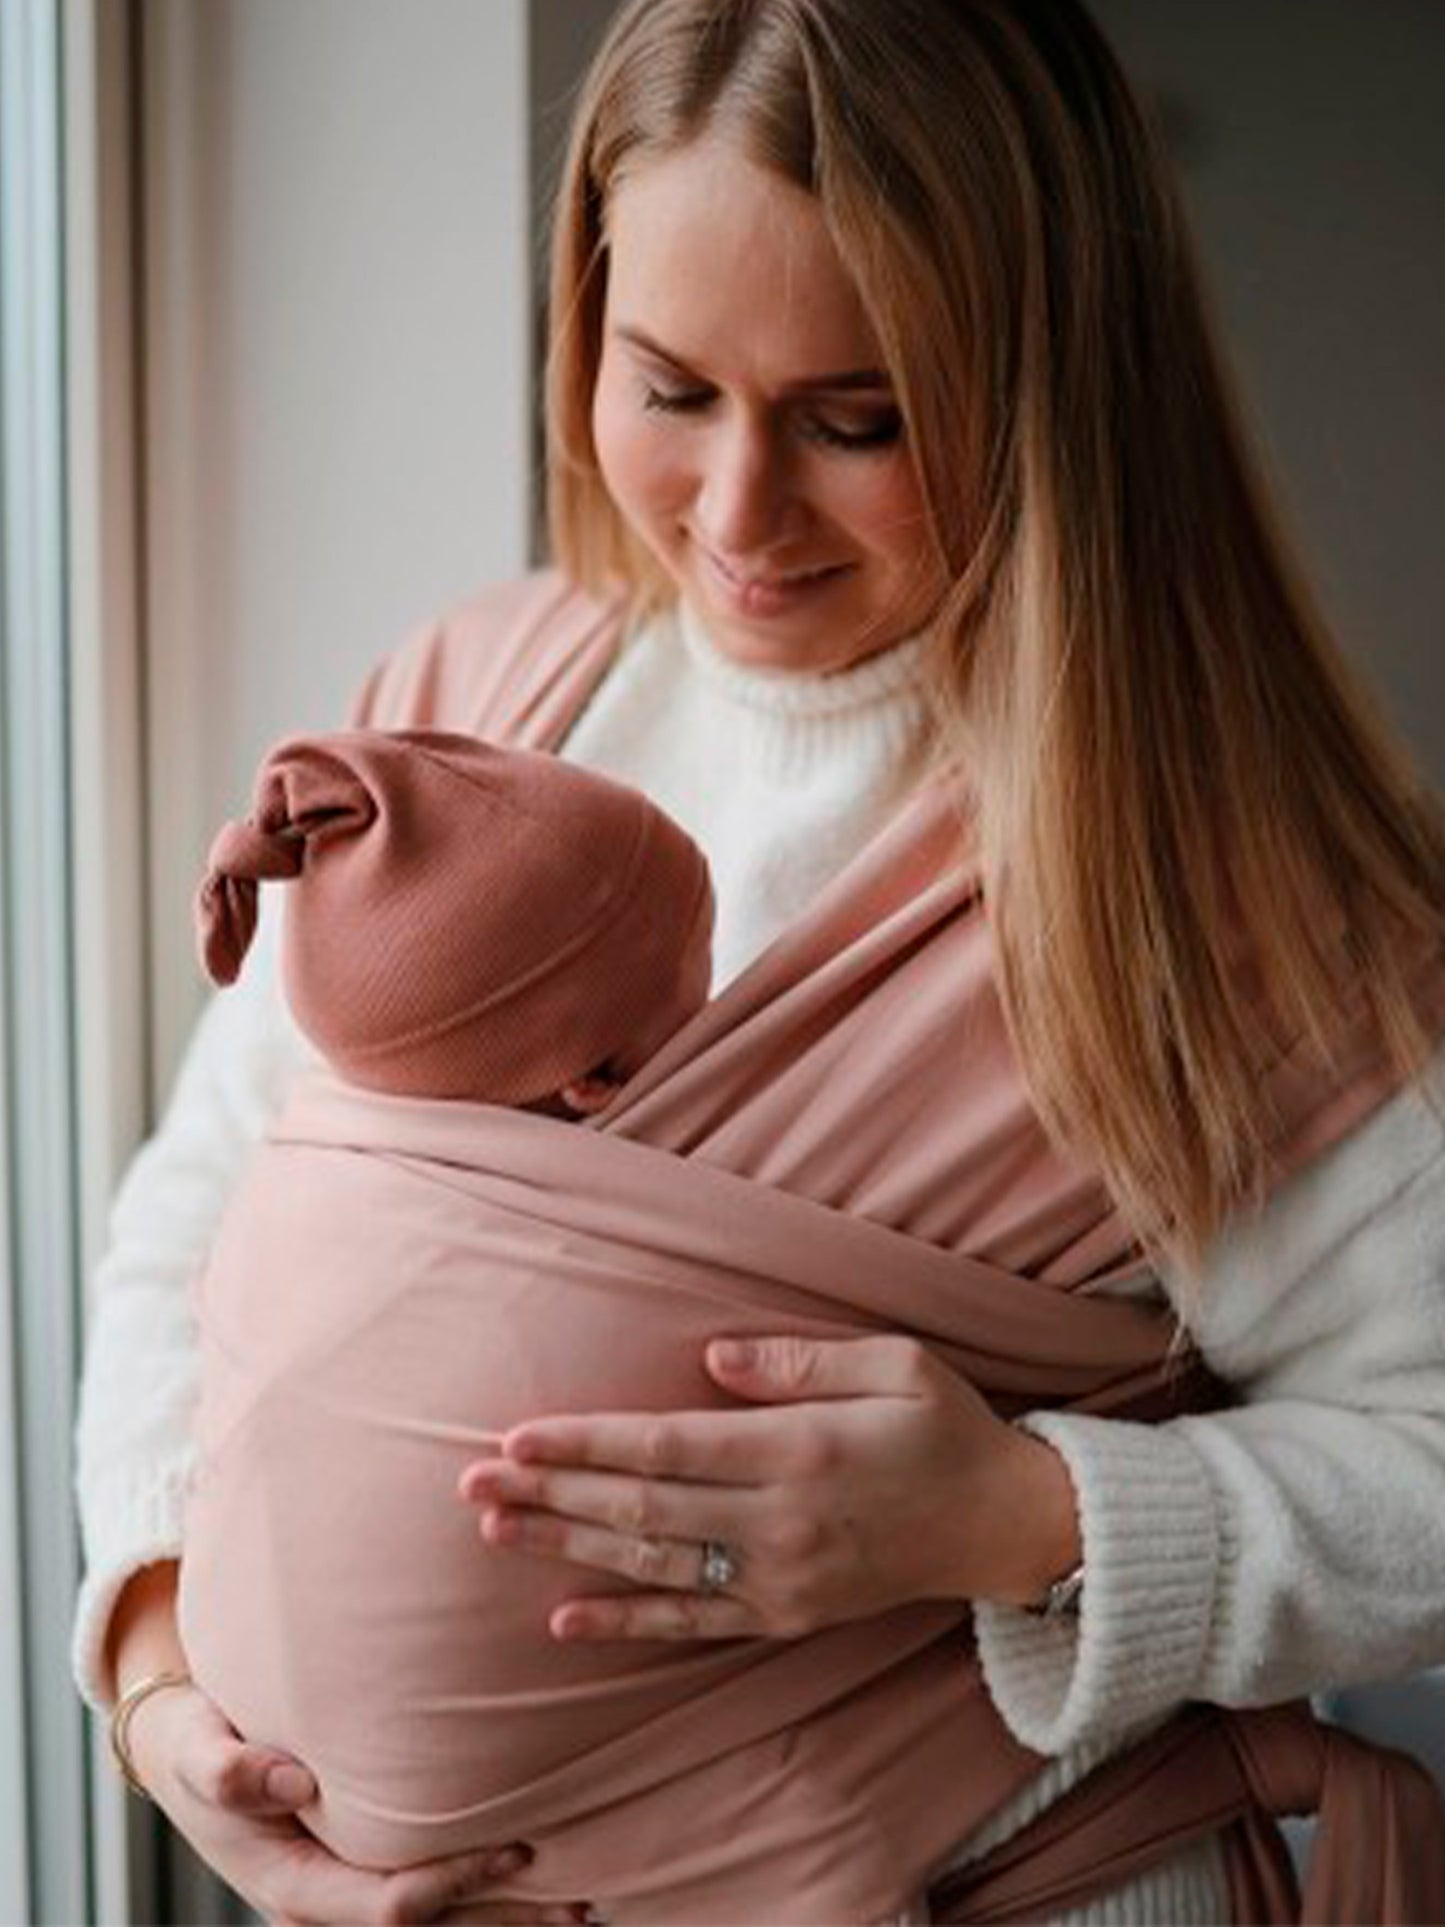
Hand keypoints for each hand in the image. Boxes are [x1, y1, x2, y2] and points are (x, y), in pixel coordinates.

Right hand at [123, 1677, 589, 1925]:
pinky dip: (484, 1896)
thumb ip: (229, 1768)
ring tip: (587, 1904)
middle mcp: (328, 1903)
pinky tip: (539, 1877)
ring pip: (441, 1925)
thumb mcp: (196, 1751)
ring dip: (508, 1920)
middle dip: (504, 1922)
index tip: (517, 1848)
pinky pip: (433, 1897)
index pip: (391, 1906)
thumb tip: (289, 1779)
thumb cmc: (197, 1743)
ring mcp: (347, 1893)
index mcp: (295, 1886)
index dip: (454, 1883)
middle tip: (584, 1903)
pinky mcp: (363, 1869)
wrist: (187, 1750)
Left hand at [457, 1334, 1079, 1642]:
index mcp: (798, 1450)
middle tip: (471, 1485)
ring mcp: (780, 1577)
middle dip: (551, 1494)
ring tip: (495, 1532)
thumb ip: (798, 1361)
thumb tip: (709, 1360)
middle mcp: (779, 1522)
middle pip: (641, 1509)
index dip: (586, 1443)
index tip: (516, 1437)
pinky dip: (626, 1621)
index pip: (666, 1447)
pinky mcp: (785, 1614)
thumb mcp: (893, 1364)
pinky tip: (564, 1618)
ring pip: (652, 1565)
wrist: (1004, 1525)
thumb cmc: (945, 1427)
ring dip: (567, 1549)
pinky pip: (692, 1622)